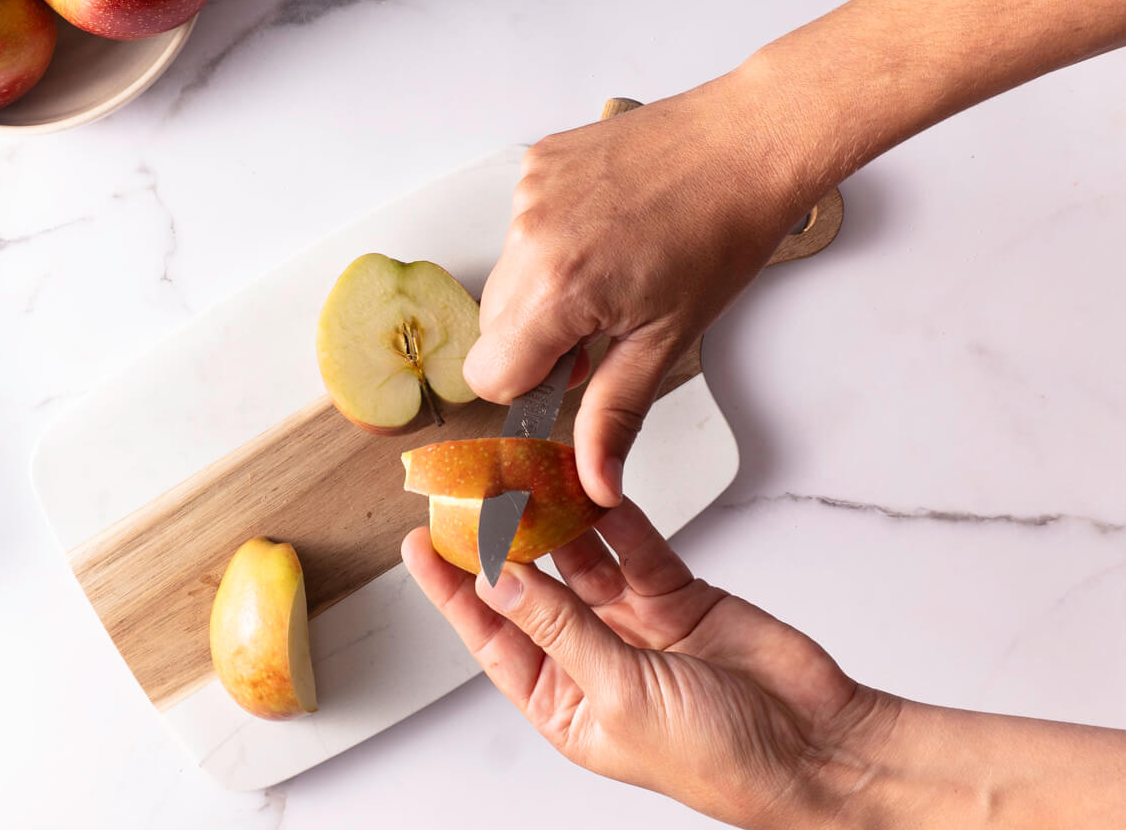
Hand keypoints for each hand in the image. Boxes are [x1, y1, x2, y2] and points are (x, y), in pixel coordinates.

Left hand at [401, 506, 897, 827]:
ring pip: (579, 557)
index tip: (419, 545)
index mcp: (564, 702)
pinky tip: (588, 485)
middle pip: (529, 588)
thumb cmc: (722, 759)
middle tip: (468, 492)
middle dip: (498, 542)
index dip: (453, 590)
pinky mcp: (675, 595)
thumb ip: (560, 628)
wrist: (817, 747)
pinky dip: (612, 516)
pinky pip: (633, 545)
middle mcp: (591, 660)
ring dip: (553, 520)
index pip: (491, 636)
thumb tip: (499, 580)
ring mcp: (633, 625)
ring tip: (521, 475)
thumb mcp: (621, 695)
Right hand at [464, 77, 823, 506]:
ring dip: (545, 287)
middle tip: (605, 319)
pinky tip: (606, 226)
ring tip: (612, 266)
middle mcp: (529, 237)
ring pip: (505, 276)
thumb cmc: (722, 233)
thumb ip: (615, 415)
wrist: (746, 143)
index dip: (534, 384)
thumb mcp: (668, 340)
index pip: (490, 374)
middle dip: (539, 338)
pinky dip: (553, 237)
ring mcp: (529, 195)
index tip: (577, 368)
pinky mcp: (537, 165)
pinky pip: (521, 226)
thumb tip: (594, 481)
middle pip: (493, 327)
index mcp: (557, 290)